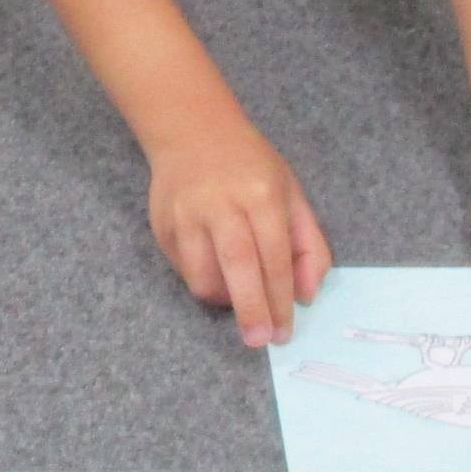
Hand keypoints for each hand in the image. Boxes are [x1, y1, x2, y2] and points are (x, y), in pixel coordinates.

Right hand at [149, 125, 332, 347]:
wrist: (192, 130)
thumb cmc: (251, 166)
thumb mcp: (291, 194)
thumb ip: (308, 245)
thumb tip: (306, 296)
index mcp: (261, 194)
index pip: (275, 257)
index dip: (280, 299)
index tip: (284, 331)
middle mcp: (222, 204)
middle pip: (238, 267)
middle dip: (251, 309)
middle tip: (259, 341)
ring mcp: (186, 214)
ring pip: (202, 275)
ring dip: (223, 299)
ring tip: (237, 300)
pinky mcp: (162, 225)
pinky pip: (183, 269)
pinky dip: (202, 281)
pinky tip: (216, 273)